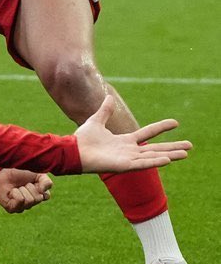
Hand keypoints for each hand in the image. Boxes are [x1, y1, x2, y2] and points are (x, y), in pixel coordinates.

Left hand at [0, 167, 52, 212]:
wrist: (2, 172)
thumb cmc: (18, 173)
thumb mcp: (37, 174)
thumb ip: (46, 182)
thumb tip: (43, 192)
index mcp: (37, 196)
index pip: (46, 196)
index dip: (40, 186)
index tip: (32, 181)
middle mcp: (30, 204)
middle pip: (38, 198)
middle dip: (30, 187)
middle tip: (22, 184)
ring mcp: (21, 208)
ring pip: (29, 200)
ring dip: (22, 190)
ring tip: (15, 188)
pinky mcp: (12, 209)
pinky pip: (20, 200)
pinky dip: (15, 193)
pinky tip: (10, 192)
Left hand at [74, 95, 190, 172]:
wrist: (72, 150)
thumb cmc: (82, 139)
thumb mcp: (96, 121)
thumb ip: (105, 111)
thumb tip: (108, 97)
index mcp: (124, 141)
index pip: (147, 134)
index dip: (161, 128)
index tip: (175, 123)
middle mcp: (129, 151)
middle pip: (156, 148)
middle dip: (173, 147)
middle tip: (190, 145)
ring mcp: (127, 159)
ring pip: (153, 157)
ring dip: (170, 155)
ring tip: (185, 154)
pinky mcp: (123, 166)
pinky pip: (142, 163)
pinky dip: (155, 161)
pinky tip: (168, 159)